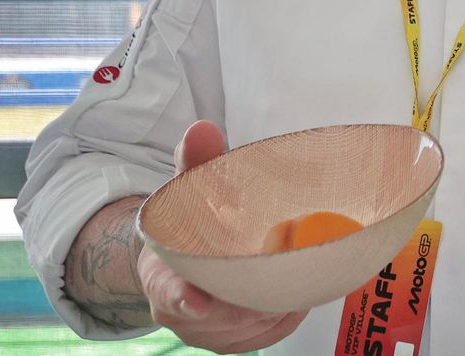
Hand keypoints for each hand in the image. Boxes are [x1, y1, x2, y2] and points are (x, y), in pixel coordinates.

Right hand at [135, 120, 306, 353]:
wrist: (180, 259)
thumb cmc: (191, 219)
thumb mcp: (189, 187)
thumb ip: (196, 160)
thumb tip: (203, 129)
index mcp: (161, 275)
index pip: (168, 292)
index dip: (183, 297)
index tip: (198, 297)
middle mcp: (181, 312)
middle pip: (223, 316)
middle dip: (257, 294)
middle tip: (292, 269)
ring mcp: (207, 333)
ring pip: (249, 329)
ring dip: (278, 306)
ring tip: (302, 274)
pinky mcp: (233, 342)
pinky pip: (265, 337)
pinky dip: (286, 317)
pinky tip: (301, 291)